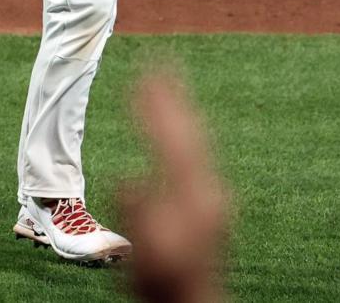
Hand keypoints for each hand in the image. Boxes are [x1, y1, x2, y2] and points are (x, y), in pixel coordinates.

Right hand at [121, 72, 228, 302]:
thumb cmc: (167, 286)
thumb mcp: (148, 256)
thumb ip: (140, 215)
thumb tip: (128, 176)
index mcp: (197, 197)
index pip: (175, 140)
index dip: (158, 106)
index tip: (145, 72)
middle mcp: (209, 188)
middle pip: (190, 131)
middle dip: (172, 96)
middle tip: (160, 59)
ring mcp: (211, 194)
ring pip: (194, 140)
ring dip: (178, 109)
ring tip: (166, 83)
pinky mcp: (208, 201)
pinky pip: (193, 152)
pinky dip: (180, 131)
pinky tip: (174, 128)